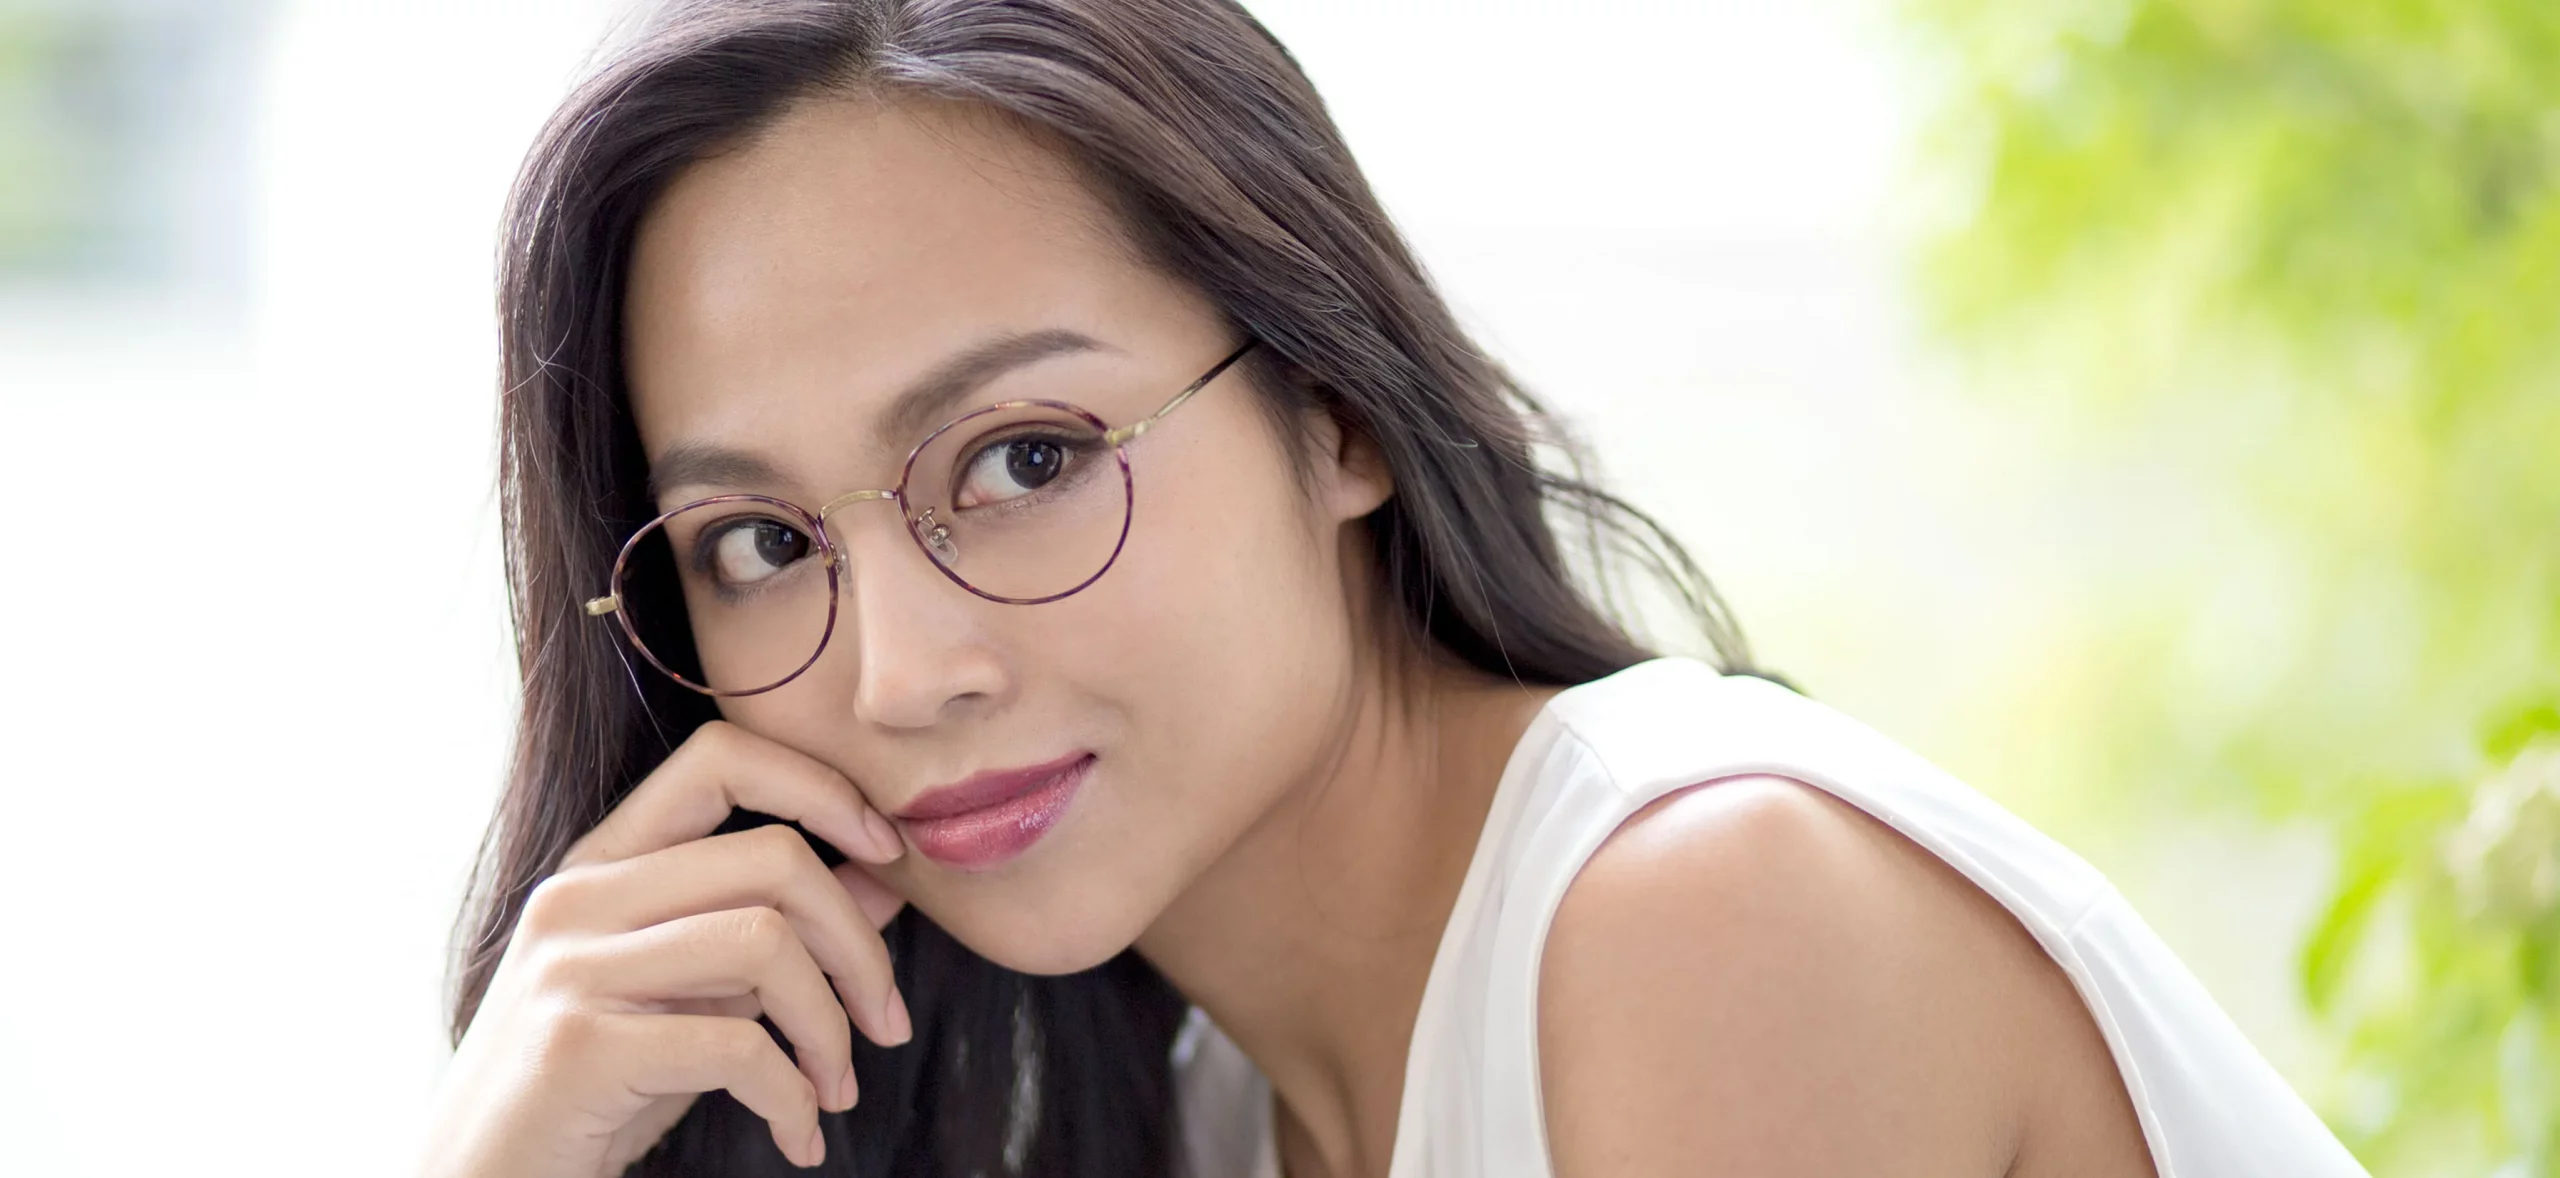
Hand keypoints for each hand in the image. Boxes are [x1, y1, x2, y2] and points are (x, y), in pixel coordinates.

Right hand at [419, 720, 912, 1176]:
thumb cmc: (594, 1092)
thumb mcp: (692, 998)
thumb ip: (774, 932)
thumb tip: (884, 878)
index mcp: (602, 865)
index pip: (720, 758)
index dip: (821, 789)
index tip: (887, 853)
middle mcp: (578, 897)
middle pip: (775, 857)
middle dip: (859, 947)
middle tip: (886, 1023)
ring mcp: (569, 966)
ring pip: (767, 944)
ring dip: (830, 1029)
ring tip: (835, 1089)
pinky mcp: (576, 1046)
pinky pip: (737, 1046)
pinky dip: (792, 1099)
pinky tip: (798, 1136)